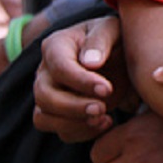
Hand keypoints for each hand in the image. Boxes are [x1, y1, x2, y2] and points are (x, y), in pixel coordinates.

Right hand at [32, 16, 135, 141]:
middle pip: (44, 96)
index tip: (107, 89)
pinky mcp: (58, 113)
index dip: (81, 81)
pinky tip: (105, 124)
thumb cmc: (112, 37)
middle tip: (103, 109)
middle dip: (73, 107)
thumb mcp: (111, 29)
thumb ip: (101, 40)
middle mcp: (45, 72)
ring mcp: (48, 94)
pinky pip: (59, 131)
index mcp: (56, 46)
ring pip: (44, 117)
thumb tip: (90, 63)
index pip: (59, 66)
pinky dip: (81, 133)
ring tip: (105, 119)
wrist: (118, 53)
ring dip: (73, 124)